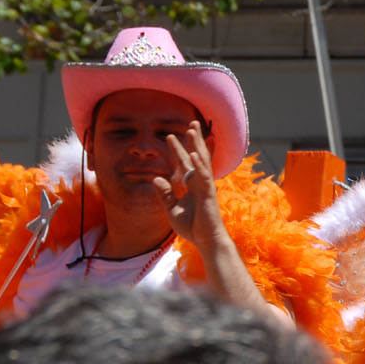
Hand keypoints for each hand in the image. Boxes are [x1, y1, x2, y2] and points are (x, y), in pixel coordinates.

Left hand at [155, 122, 224, 248]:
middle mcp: (199, 182)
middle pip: (196, 156)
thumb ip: (165, 194)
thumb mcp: (172, 209)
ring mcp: (205, 186)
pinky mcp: (208, 193)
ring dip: (196, 144)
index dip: (177, 150)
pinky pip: (203, 176)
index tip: (169, 136)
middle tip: (190, 123)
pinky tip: (193, 153)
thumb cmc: (192, 227)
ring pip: (201, 161)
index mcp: (191, 185)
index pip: (184, 163)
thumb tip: (156, 178)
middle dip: (193, 140)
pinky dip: (198, 164)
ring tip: (192, 129)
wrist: (205, 240)